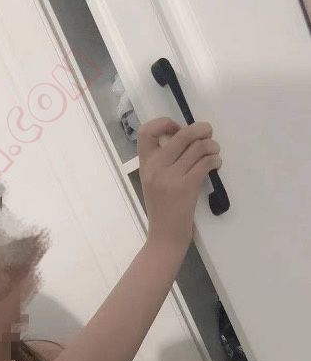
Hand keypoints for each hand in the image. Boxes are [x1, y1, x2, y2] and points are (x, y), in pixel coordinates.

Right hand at [138, 118, 221, 250]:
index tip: (177, 129)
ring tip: (214, 152)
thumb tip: (186, 138)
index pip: (146, 132)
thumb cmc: (162, 210)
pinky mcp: (186, 187)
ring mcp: (170, 178)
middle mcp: (155, 168)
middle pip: (181, 135)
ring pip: (197, 147)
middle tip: (208, 133)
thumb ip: (163, 162)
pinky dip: (215, 160)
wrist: (164, 237)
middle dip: (200, 129)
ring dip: (212, 146)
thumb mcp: (154, 183)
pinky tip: (215, 164)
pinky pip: (205, 163)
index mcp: (145, 165)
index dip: (164, 123)